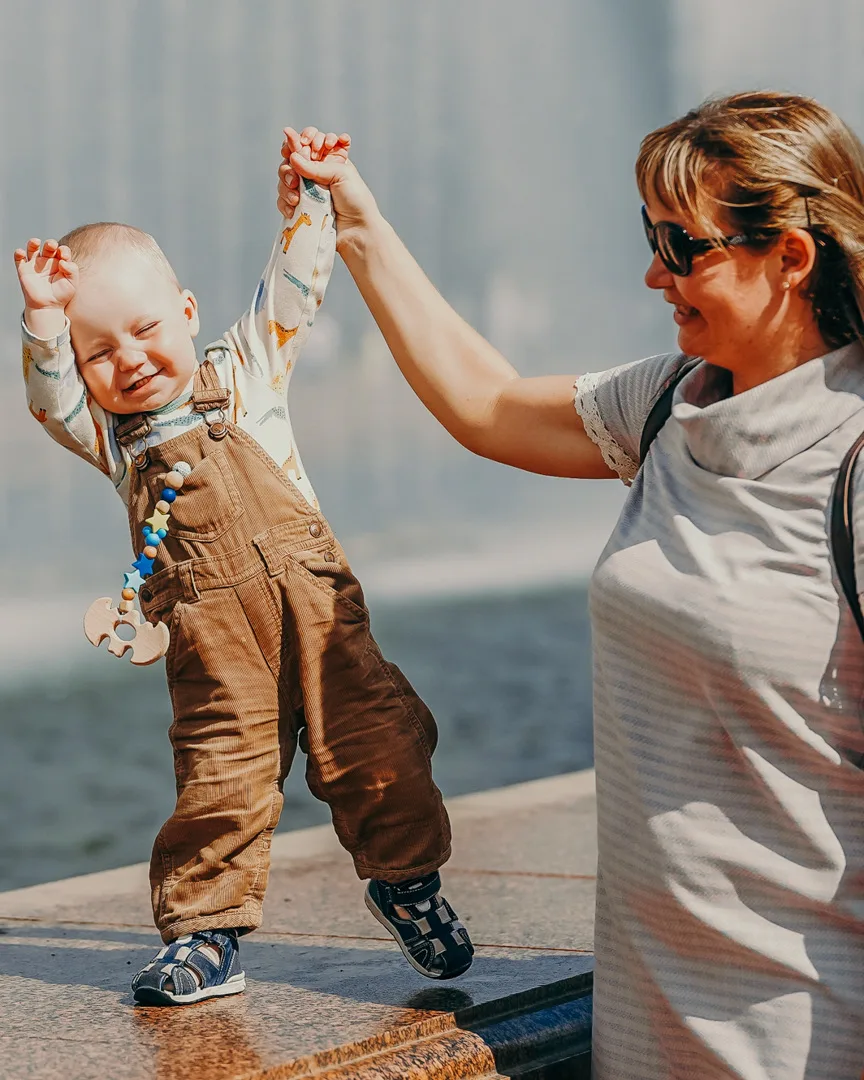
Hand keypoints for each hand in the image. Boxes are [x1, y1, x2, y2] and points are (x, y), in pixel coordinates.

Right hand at [14, 239, 77, 310]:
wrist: (48, 307)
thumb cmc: (62, 295)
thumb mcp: (72, 283)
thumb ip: (72, 270)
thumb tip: (63, 261)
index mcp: (60, 262)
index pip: (62, 250)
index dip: (63, 250)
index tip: (64, 257)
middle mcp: (48, 261)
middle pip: (48, 246)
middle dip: (50, 243)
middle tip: (52, 246)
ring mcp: (35, 265)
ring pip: (32, 248)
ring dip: (33, 242)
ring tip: (36, 242)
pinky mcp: (24, 270)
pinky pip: (19, 259)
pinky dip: (18, 253)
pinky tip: (21, 252)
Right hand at [278, 127, 379, 244]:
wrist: (357, 231)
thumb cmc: (356, 200)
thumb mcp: (340, 174)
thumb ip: (315, 166)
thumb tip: (291, 158)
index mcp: (326, 159)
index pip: (306, 142)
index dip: (302, 140)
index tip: (305, 144)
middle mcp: (314, 173)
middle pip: (290, 160)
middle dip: (289, 167)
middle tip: (295, 179)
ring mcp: (306, 191)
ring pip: (284, 179)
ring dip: (285, 186)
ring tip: (296, 198)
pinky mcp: (300, 208)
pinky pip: (282, 201)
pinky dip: (284, 203)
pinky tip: (294, 209)